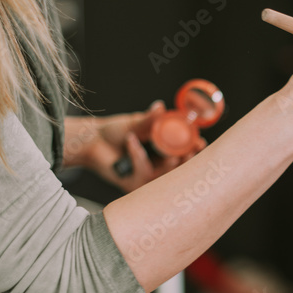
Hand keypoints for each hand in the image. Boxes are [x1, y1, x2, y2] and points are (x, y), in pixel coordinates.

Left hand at [62, 103, 205, 192]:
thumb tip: (161, 107)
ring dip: (167, 164)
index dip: (193, 150)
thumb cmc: (113, 133)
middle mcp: (155, 167)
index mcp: (161, 152)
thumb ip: (149, 119)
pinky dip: (139, 157)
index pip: (183, 154)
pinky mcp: (134, 185)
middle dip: (187, 163)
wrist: (92, 141)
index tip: (200, 144)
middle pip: (178, 170)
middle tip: (191, 154)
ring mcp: (145, 178)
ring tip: (167, 154)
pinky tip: (131, 144)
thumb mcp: (135, 124)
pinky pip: (144, 174)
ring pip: (164, 176)